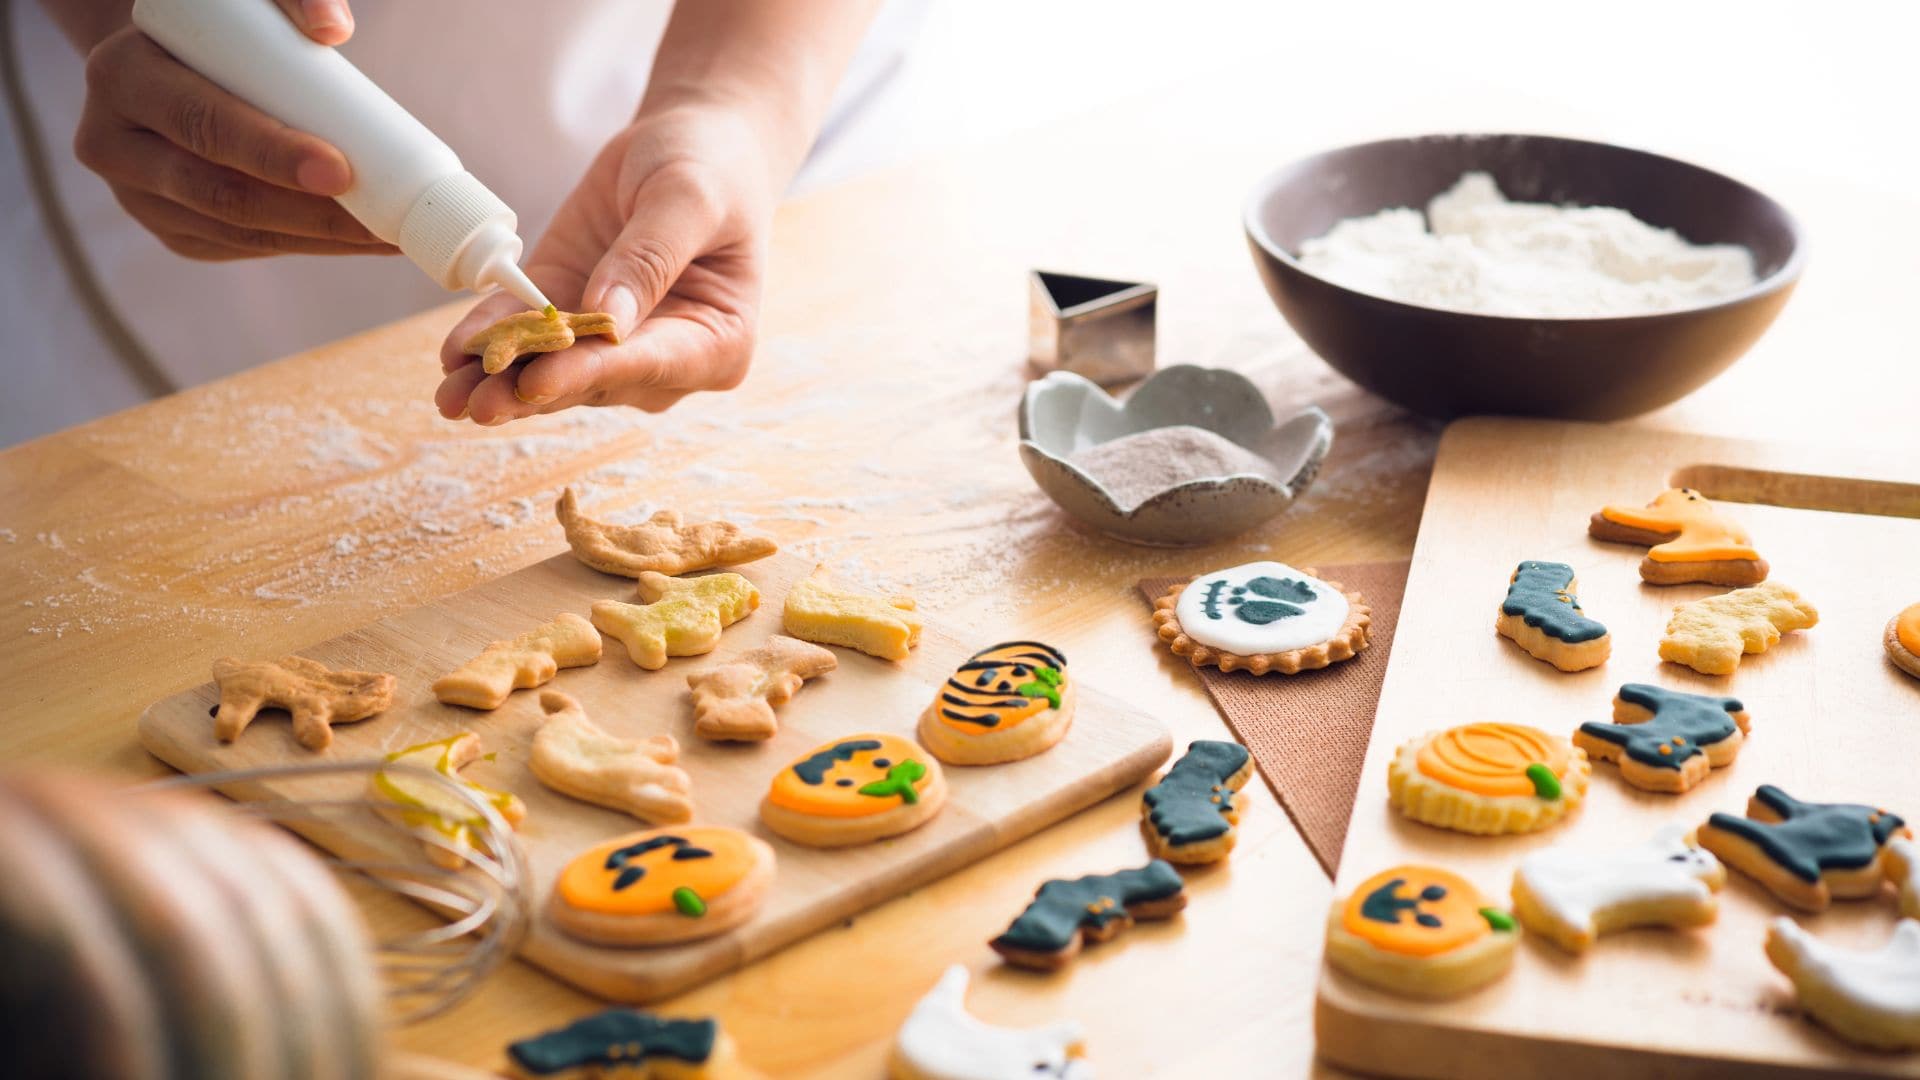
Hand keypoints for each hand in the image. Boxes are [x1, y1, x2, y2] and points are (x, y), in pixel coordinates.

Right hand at [69, 1, 393, 259]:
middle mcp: (114, 144)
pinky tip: (357, 241)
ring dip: (321, 240)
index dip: (272, 153)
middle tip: (381, 223)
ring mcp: (139, 197)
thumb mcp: (244, 0)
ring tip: (389, 237)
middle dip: (310, 214)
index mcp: (122, 76)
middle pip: (220, 194)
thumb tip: (332, 27)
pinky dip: (307, 245)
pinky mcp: (171, 230)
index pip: (202, 124)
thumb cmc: (219, 27)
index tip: (342, 170)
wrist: (170, 60)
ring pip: (239, 232)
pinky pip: (245, 247)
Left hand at [435, 107, 773, 421]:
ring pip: (551, 368)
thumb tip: (607, 319)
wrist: (691, 143)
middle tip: (474, 405)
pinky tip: (455, 351)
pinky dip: (489, 339)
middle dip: (530, 391)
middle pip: (591, 380)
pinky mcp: (567, 311)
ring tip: (449, 396)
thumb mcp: (688, 199)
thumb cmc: (711, 168)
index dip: (589, 373)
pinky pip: (525, 330)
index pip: (646, 363)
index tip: (538, 382)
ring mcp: (613, 342)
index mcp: (717, 342)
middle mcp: (666, 357)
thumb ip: (651, 257)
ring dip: (499, 381)